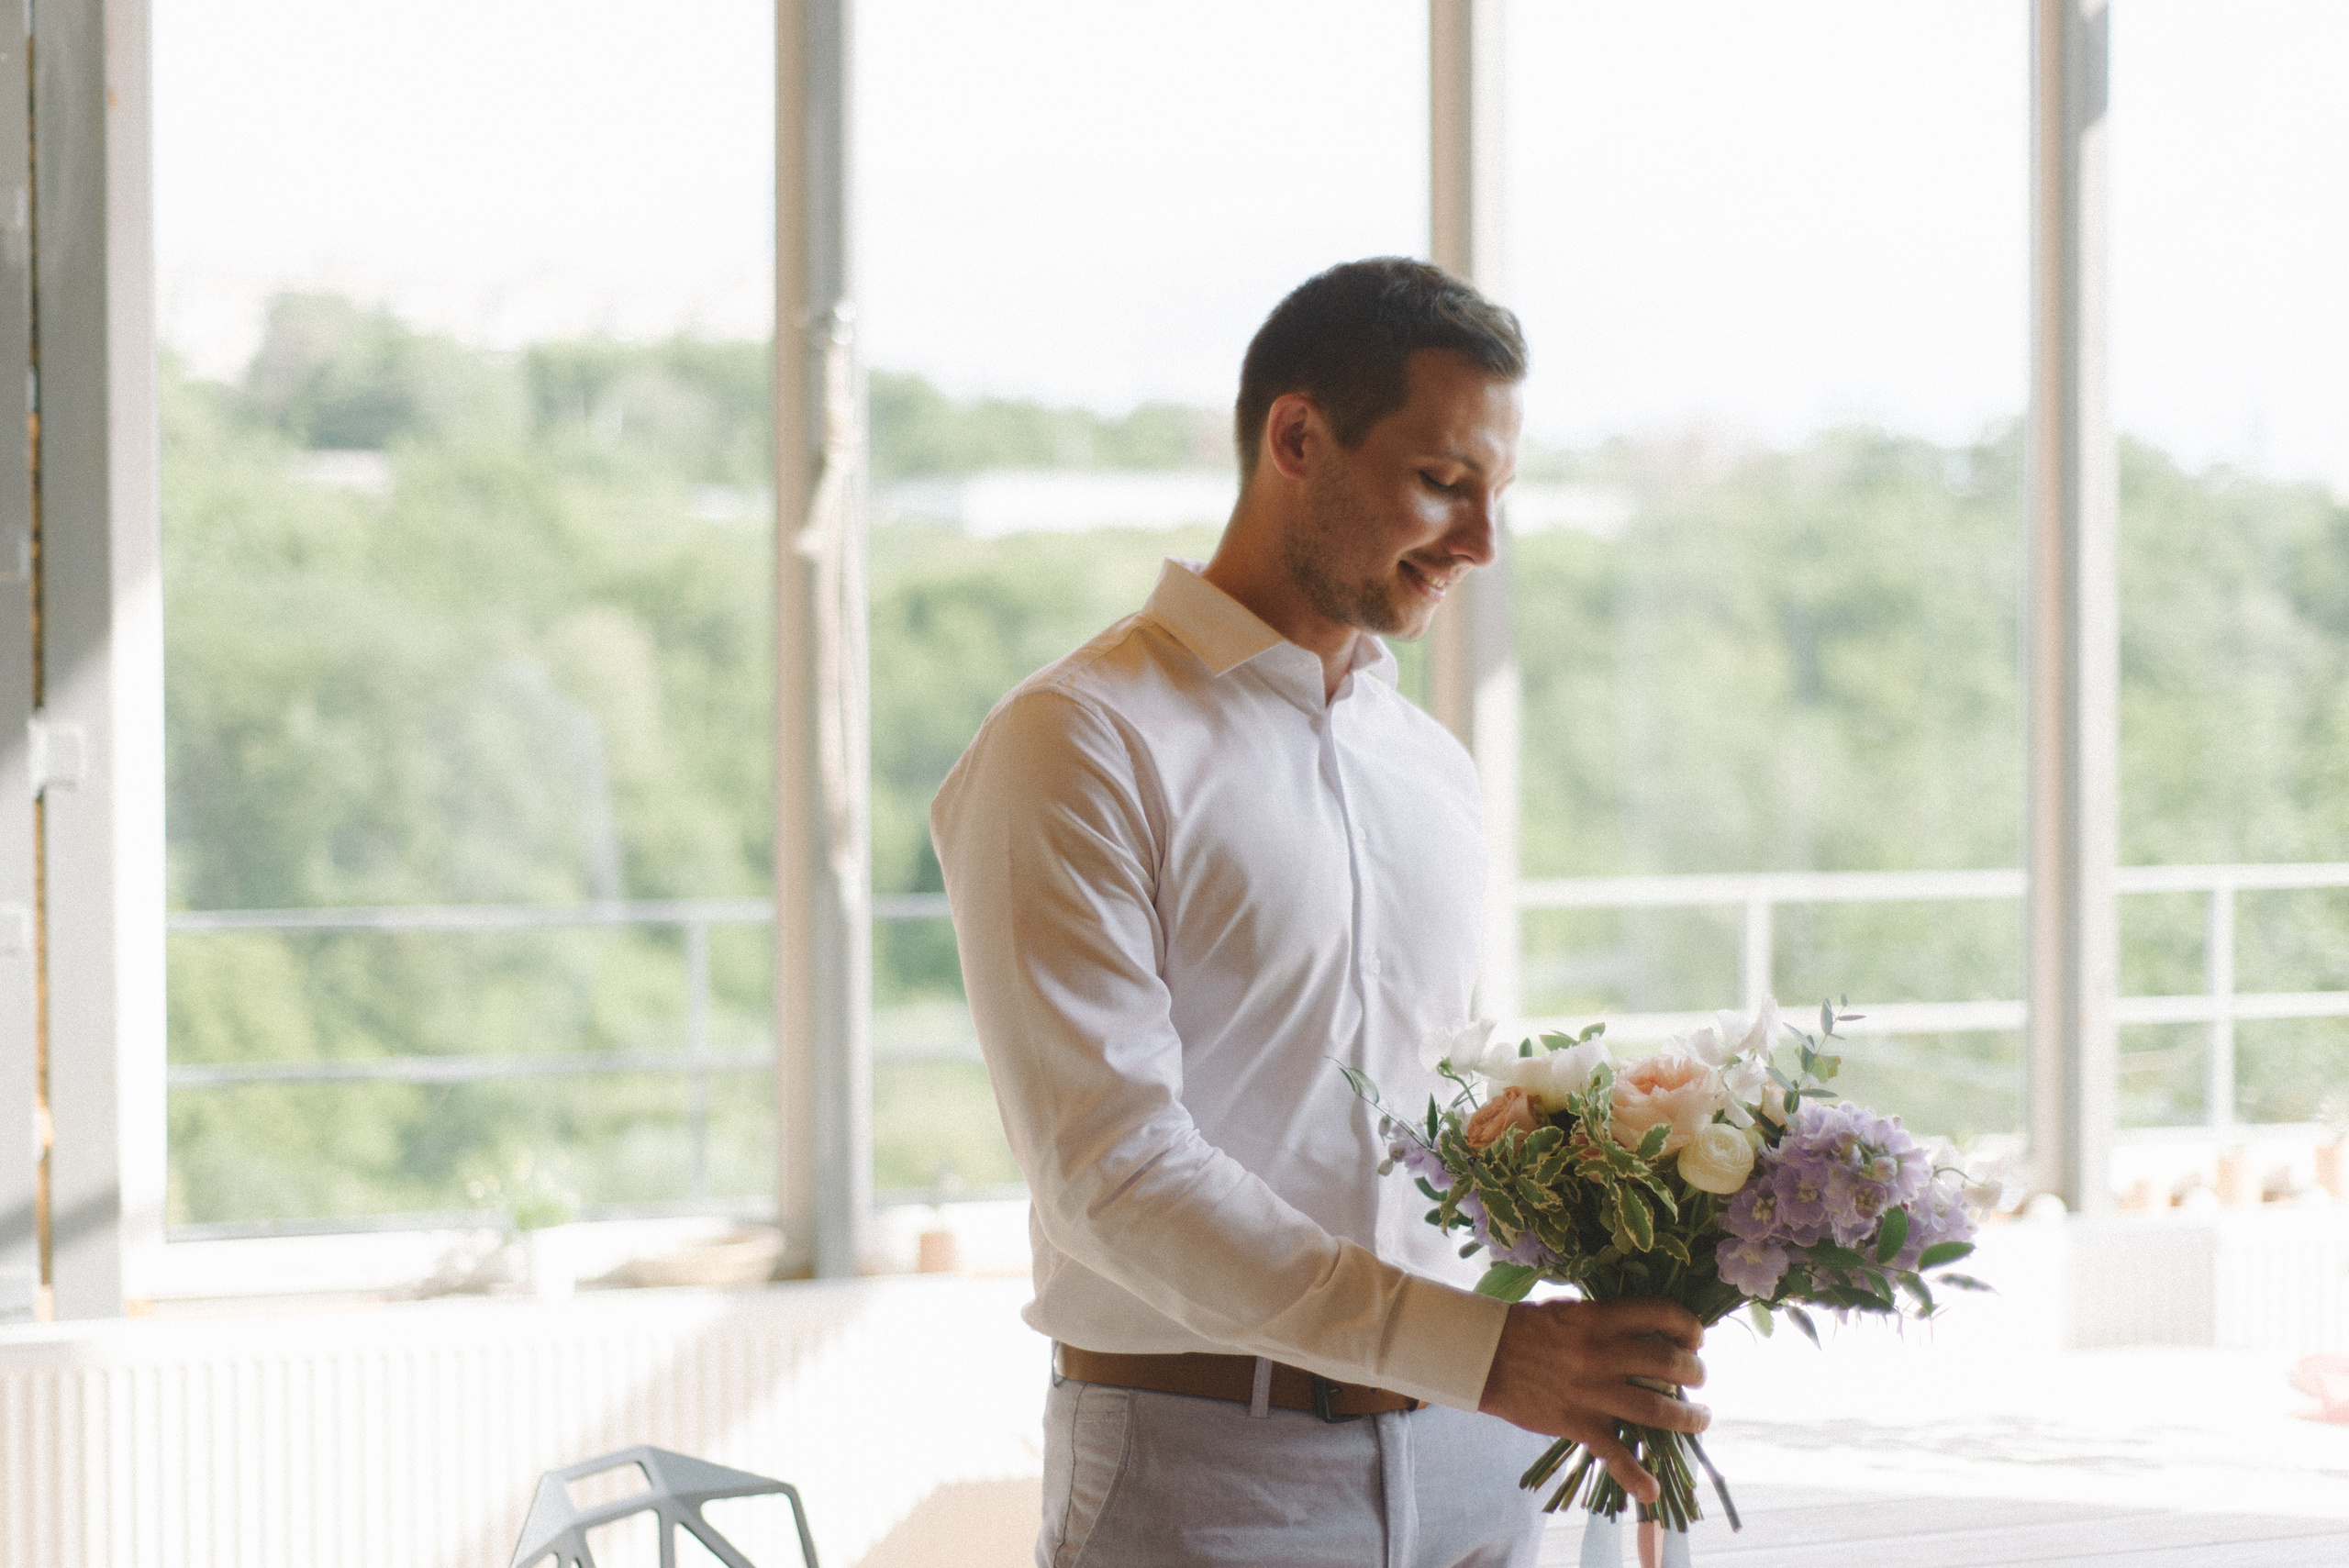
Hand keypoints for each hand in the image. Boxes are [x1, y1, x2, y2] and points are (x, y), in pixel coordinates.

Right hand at [1475, 1297, 1708, 1503]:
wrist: (1482, 1357)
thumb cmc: (1524, 1327)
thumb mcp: (1568, 1309)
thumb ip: (1605, 1318)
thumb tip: (1645, 1327)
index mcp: (1596, 1319)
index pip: (1659, 1314)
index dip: (1688, 1325)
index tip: (1695, 1337)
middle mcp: (1598, 1354)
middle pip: (1666, 1363)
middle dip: (1694, 1371)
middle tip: (1699, 1376)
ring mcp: (1589, 1392)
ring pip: (1654, 1409)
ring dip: (1687, 1418)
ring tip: (1700, 1418)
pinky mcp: (1576, 1423)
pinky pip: (1612, 1454)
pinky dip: (1635, 1476)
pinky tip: (1652, 1491)